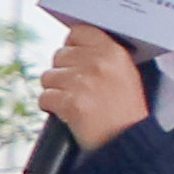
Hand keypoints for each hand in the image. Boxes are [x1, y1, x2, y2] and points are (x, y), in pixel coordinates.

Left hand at [40, 24, 152, 151]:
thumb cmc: (125, 112)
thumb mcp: (125, 74)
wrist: (128, 142)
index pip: (78, 32)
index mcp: (113, 52)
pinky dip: (52, 108)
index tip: (75, 60)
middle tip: (78, 89)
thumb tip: (72, 46)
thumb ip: (102, 56)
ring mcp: (84, 82)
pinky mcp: (71, 103)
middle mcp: (98, 63)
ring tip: (75, 102)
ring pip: (48, 77)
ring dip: (56, 91)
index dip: (72, 46)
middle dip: (63, 72)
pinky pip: (45, 98)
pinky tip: (68, 114)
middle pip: (59, 55)